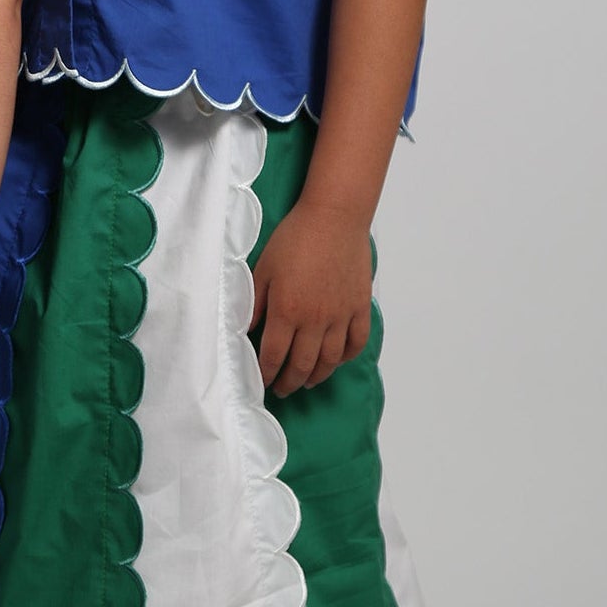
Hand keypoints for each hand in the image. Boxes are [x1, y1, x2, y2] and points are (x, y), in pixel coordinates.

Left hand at [250, 201, 371, 398]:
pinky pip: (356, 343)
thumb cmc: (294, 238)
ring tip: (307, 381)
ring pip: (330, 360)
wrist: (334, 218)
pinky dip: (346, 357)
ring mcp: (341, 316)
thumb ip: (255, 303)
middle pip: (302, 365)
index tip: (262, 382)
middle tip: (283, 389)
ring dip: (317, 376)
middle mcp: (315, 320)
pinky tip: (336, 360)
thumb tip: (246, 330)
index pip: (274, 356)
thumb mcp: (263, 268)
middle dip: (290, 382)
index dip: (267, 373)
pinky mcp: (360, 308)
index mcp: (287, 311)